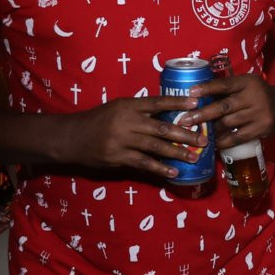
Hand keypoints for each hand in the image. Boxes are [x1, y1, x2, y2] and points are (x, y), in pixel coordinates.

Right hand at [62, 94, 205, 178]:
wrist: (70, 137)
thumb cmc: (99, 121)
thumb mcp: (118, 108)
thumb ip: (141, 111)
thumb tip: (171, 114)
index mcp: (128, 106)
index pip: (157, 102)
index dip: (178, 103)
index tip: (196, 104)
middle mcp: (126, 121)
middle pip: (161, 127)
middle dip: (184, 134)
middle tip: (203, 139)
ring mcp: (121, 140)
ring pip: (155, 146)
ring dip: (176, 152)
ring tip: (194, 157)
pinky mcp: (117, 157)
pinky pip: (143, 163)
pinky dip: (160, 168)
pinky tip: (174, 172)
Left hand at [188, 73, 274, 151]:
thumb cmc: (256, 95)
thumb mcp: (245, 85)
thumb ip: (227, 90)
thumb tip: (195, 98)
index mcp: (248, 82)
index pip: (225, 84)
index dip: (208, 88)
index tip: (191, 92)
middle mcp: (255, 96)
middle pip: (224, 106)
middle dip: (203, 114)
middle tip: (185, 120)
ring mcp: (260, 114)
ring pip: (229, 123)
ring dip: (211, 129)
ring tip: (195, 132)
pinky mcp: (263, 129)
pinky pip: (238, 137)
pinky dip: (223, 141)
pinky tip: (213, 143)